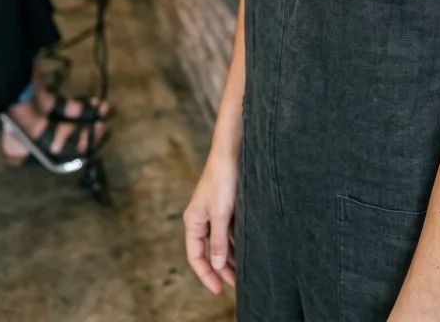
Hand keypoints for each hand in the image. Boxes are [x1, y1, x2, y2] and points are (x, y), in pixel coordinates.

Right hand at [184, 150, 238, 293]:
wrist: (232, 151)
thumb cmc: (223, 179)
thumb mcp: (221, 214)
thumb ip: (218, 241)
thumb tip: (216, 266)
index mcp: (193, 221)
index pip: (195, 256)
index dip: (206, 275)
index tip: (218, 289)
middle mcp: (201, 219)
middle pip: (208, 251)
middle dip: (220, 270)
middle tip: (235, 285)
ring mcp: (214, 212)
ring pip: (220, 242)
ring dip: (230, 258)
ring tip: (243, 273)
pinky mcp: (226, 206)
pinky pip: (229, 232)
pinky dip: (235, 243)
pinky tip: (246, 251)